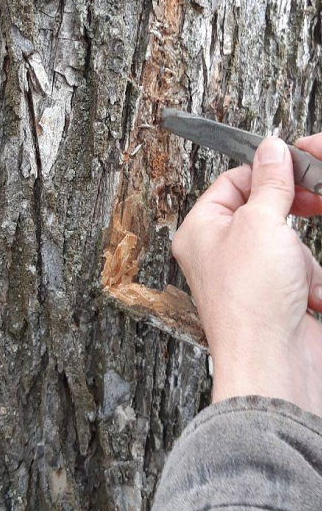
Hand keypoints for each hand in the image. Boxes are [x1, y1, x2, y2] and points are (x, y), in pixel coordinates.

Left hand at [172, 135, 321, 414]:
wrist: (275, 361)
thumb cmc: (252, 300)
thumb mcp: (262, 223)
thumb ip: (271, 183)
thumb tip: (271, 149)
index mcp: (200, 231)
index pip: (231, 183)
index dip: (266, 174)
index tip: (298, 168)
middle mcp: (219, 254)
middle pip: (266, 215)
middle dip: (292, 223)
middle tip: (313, 210)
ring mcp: (250, 279)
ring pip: (290, 246)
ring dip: (303, 261)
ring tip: (296, 280)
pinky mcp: (277, 301)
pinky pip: (302, 276)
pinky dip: (311, 284)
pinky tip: (307, 301)